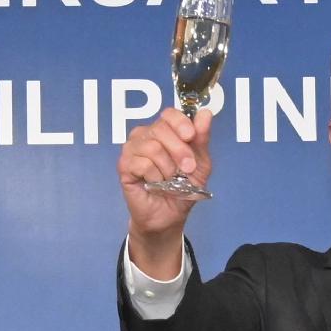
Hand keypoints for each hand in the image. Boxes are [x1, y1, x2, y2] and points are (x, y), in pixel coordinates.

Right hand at [118, 107, 212, 259]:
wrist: (169, 216)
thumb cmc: (182, 188)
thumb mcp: (200, 163)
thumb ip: (201, 139)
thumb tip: (206, 113)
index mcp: (164, 131)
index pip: (169, 114)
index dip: (180, 123)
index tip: (190, 136)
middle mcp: (145, 135)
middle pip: (160, 129)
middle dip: (179, 151)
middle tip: (187, 169)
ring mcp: (132, 149)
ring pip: (152, 147)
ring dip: (167, 168)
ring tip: (169, 180)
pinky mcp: (124, 166)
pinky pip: (142, 163)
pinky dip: (155, 176)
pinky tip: (155, 184)